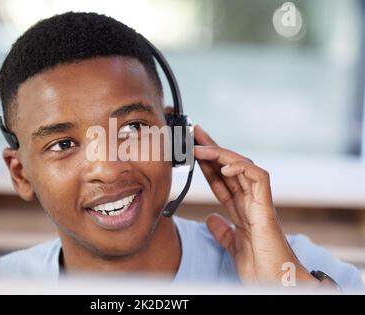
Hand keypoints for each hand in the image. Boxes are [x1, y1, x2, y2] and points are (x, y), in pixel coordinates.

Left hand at [194, 125, 317, 285]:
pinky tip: (224, 166)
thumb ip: (223, 230)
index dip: (207, 164)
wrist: (273, 281)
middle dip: (212, 149)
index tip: (192, 149)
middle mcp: (251, 201)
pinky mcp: (267, 206)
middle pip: (230, 167)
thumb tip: (211, 219)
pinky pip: (258, 177)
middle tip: (195, 132)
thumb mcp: (232, 244)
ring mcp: (259, 202)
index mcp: (242, 208)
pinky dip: (242, 168)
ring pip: (242, 166)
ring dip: (221, 153)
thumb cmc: (258, 266)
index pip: (222, 179)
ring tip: (200, 146)